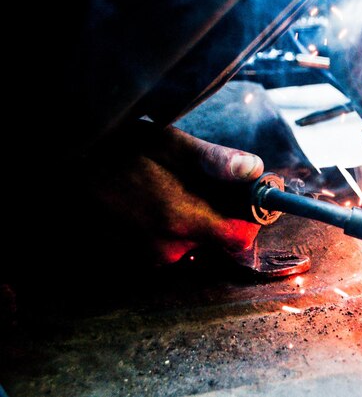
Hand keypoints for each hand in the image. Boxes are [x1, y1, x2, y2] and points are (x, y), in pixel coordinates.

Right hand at [89, 125, 263, 263]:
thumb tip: (255, 169)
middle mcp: (169, 248)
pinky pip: (166, 246)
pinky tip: (151, 202)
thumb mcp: (170, 144)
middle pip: (216, 243)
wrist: (66, 163)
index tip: (241, 201)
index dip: (246, 220)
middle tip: (199, 185)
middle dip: (216, 217)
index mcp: (184, 220)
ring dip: (190, 222)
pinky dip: (167, 228)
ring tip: (169, 189)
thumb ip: (215, 161)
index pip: (239, 239)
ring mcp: (147, 257)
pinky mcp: (131, 258)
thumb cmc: (121, 148)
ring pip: (191, 244)